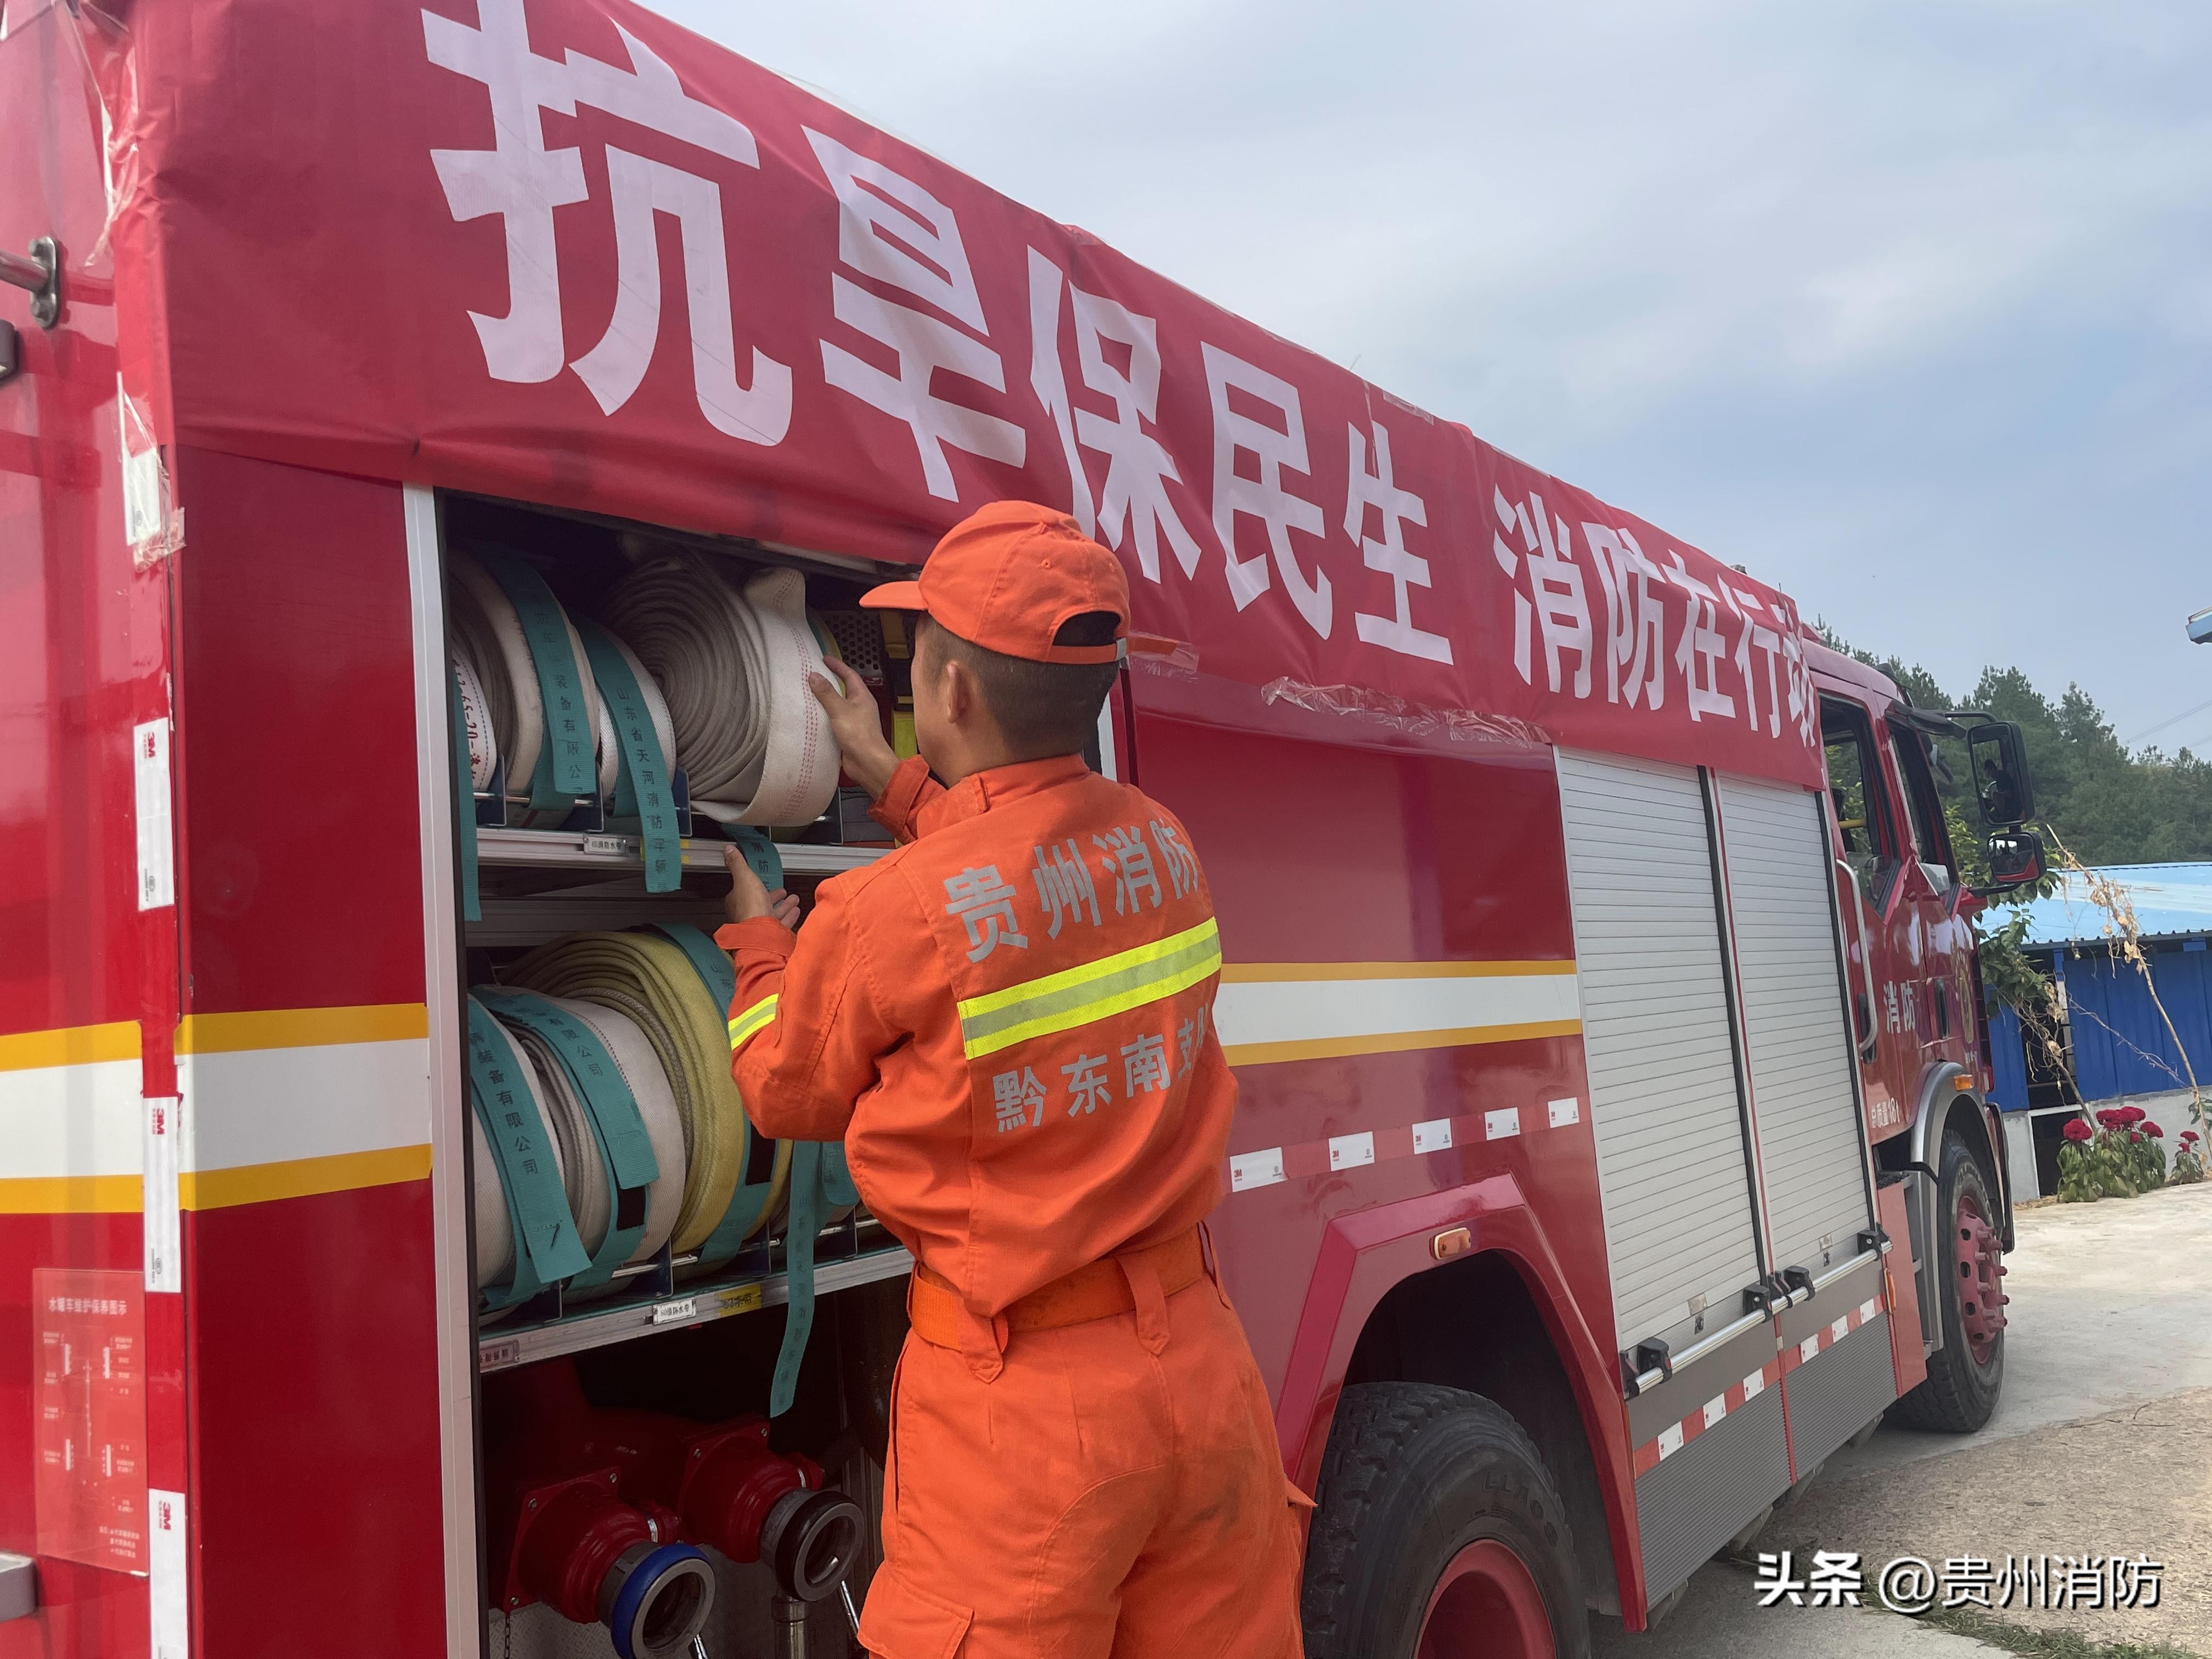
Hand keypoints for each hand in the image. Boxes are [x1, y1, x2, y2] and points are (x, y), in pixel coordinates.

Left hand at [723, 846, 800, 929]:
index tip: (762, 880)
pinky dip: (789, 916)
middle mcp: (748, 915)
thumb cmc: (751, 908)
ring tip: (793, 899)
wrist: (763, 932)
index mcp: (738, 902)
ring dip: (784, 905)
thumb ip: (737, 864)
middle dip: (773, 896)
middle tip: (782, 891)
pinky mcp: (773, 932)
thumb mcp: (744, 877)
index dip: (755, 885)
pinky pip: (782, 923)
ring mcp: (761, 925)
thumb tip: (729, 851)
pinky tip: (795, 911)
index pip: (745, 891)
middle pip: (761, 903)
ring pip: (773, 913)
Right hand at [811, 658, 900, 799]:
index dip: (837, 666)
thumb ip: (826, 692)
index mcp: (862, 697)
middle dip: (830, 681)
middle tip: (814, 674)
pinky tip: (812, 717)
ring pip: (838, 705)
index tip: (824, 659)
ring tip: (809, 693)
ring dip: (825, 699)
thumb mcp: (840, 709)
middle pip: (844, 689)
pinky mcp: (848, 734)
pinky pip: (834, 720)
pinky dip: (824, 716)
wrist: (867, 763)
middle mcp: (860, 707)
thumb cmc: (859, 735)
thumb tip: (814, 675)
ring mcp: (854, 721)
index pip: (849, 675)